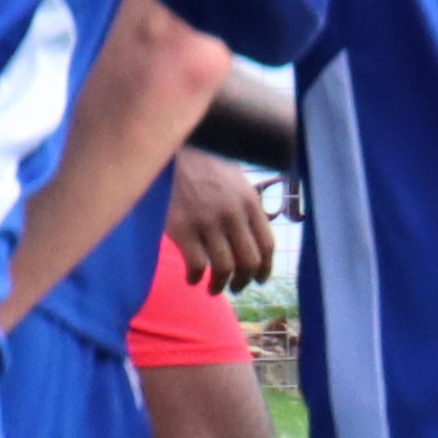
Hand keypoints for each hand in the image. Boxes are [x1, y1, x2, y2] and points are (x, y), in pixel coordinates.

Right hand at [166, 148, 274, 289]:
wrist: (171, 148)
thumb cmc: (203, 165)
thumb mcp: (236, 181)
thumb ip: (247, 208)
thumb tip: (256, 239)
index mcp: (250, 202)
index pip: (266, 246)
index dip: (265, 269)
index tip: (259, 279)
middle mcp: (232, 214)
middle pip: (248, 262)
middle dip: (243, 281)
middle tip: (235, 287)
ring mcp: (207, 222)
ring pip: (224, 268)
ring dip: (220, 285)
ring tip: (213, 288)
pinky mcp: (181, 228)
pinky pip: (197, 266)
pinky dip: (196, 278)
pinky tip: (193, 278)